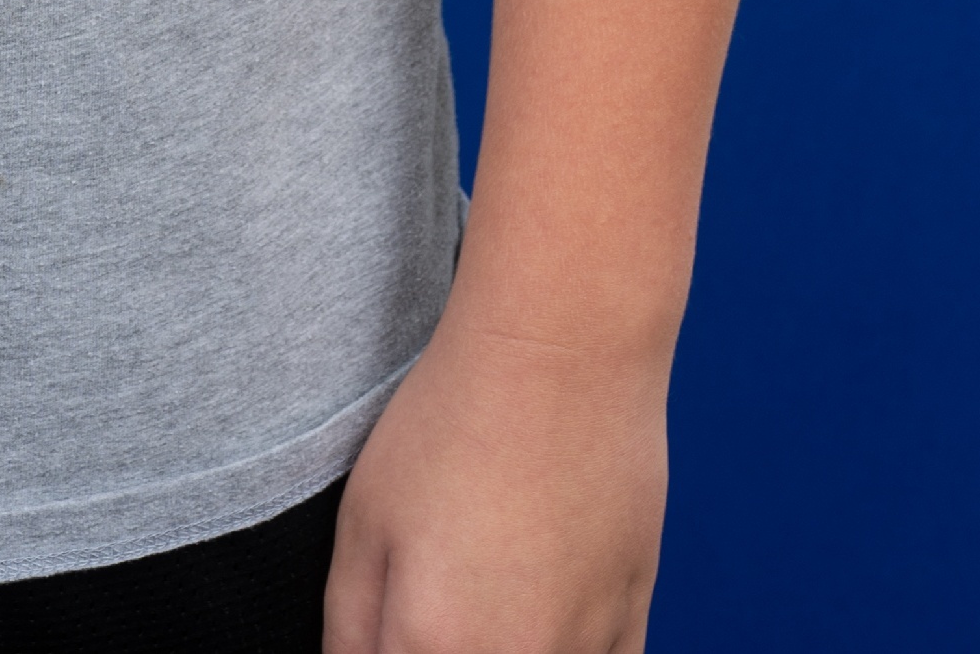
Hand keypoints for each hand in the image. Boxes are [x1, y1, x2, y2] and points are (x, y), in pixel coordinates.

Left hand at [321, 315, 666, 653]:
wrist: (563, 355)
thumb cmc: (455, 422)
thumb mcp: (363, 518)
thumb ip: (349, 627)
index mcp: (431, 647)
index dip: (387, 644)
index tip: (392, 616)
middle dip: (435, 643)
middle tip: (437, 584)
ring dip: (499, 646)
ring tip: (486, 579)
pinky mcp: (630, 629)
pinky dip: (560, 652)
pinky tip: (540, 604)